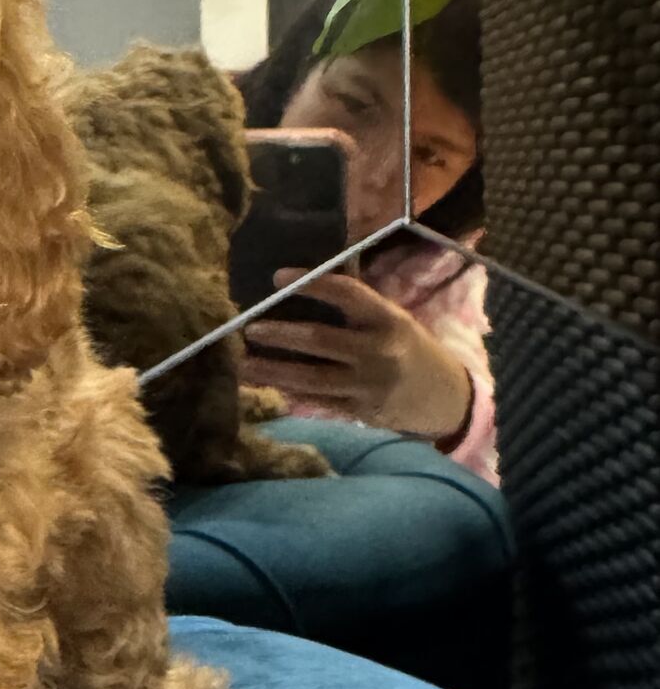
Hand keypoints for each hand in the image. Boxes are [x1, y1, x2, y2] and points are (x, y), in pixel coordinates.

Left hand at [247, 270, 473, 442]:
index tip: (278, 278)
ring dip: (273, 370)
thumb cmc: (412, 350)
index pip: (347, 294)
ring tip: (243, 363)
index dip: (311, 284)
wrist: (446, 398)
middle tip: (248, 328)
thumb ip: (360, 306)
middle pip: (320, 340)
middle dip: (281, 334)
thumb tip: (312, 279)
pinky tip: (265, 385)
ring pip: (311, 377)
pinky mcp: (359, 411)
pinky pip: (318, 400)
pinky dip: (290, 392)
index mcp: (390, 320)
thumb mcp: (396, 320)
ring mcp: (367, 385)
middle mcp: (379, 351)